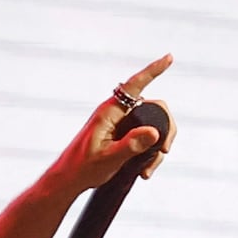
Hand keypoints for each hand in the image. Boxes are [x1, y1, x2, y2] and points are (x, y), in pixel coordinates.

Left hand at [62, 55, 175, 200]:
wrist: (69, 179)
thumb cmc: (82, 168)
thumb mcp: (109, 159)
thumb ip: (131, 145)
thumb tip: (155, 132)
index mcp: (109, 112)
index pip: (134, 85)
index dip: (153, 70)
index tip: (169, 58)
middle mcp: (117, 113)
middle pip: (153, 107)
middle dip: (165, 128)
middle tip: (164, 150)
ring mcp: (121, 123)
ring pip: (152, 124)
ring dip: (156, 146)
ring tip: (148, 168)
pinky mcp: (122, 134)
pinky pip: (145, 136)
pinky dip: (149, 152)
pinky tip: (144, 169)